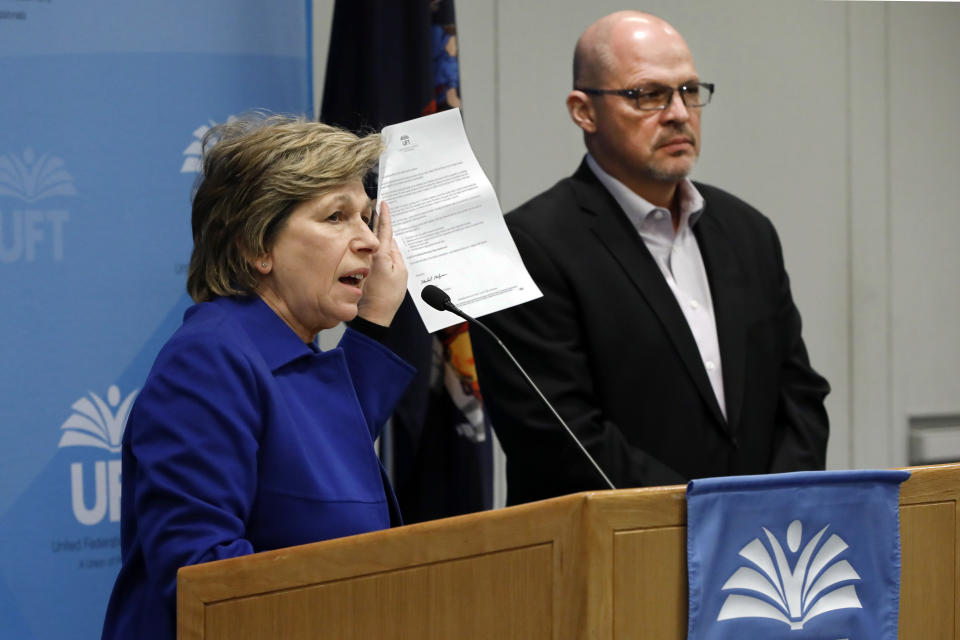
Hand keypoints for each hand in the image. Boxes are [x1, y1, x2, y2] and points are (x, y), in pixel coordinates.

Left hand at [357, 201, 406, 325]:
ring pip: (371, 243)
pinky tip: (377, 244)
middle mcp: (370, 256)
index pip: (384, 229)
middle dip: (377, 218)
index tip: (383, 203)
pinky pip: (369, 253)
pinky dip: (373, 246)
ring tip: (378, 220)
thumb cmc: (389, 296)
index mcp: (381, 254)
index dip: (385, 215)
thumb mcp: (401, 272)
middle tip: (378, 204)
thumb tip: (392, 243)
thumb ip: (397, 254)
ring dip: (374, 232)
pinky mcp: (362, 269)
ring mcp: (364, 262)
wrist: (374, 314)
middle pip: (374, 232)